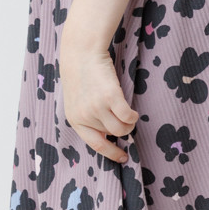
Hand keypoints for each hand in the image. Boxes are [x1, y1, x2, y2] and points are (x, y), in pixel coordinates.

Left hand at [59, 38, 138, 163]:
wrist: (81, 52)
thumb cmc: (82, 76)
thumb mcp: (78, 101)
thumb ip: (88, 117)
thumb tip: (108, 134)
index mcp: (75, 120)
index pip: (95, 145)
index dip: (111, 153)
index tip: (122, 157)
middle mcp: (85, 116)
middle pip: (112, 135)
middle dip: (121, 130)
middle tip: (125, 120)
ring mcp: (97, 107)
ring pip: (121, 129)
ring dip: (129, 124)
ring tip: (128, 114)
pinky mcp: (110, 97)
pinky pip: (128, 116)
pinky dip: (133, 116)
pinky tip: (132, 111)